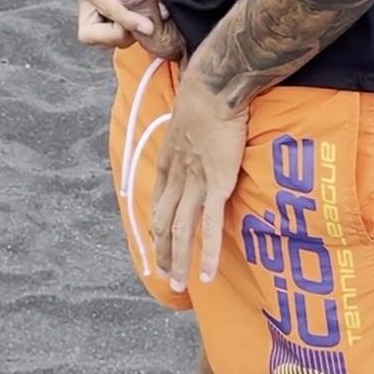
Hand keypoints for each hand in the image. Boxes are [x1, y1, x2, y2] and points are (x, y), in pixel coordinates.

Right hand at [72, 0, 185, 65]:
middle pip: (92, 35)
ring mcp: (99, 7)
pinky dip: (135, 26)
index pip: (106, 11)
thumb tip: (146, 17)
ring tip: (152, 13)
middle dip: (119, 33)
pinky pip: (120, 29)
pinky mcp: (112, 11)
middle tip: (145, 21)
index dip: (129, 21)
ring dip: (130, 31)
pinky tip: (151, 13)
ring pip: (107, 36)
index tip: (150, 27)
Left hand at [151, 67, 247, 290]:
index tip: (158, 244)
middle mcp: (176, 177)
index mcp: (168, 162)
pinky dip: (208, 253)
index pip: (159, 203)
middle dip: (162, 252)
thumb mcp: (188, 117)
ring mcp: (194, 183)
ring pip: (181, 231)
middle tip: (165, 276)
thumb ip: (190, 133)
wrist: (213, 88)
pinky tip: (208, 273)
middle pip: (163, 223)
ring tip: (179, 284)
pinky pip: (210, 226)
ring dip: (179, 260)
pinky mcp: (216, 185)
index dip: (157, 227)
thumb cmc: (205, 95)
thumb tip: (198, 130)